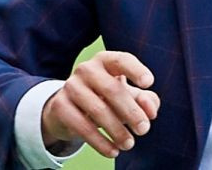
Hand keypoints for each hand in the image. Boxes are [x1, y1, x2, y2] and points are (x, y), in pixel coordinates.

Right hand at [40, 50, 160, 158]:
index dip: (136, 70)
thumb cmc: (108, 98)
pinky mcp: (60, 106)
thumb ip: (146, 100)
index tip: (149, 83)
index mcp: (106, 61)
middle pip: (112, 89)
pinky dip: (99, 141)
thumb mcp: (129, 96)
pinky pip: (82, 125)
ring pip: (97, 109)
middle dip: (131, 111)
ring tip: (129, 144)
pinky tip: (113, 151)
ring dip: (116, 130)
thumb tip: (151, 111)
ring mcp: (71, 86)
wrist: (70, 109)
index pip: (122, 60)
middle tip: (144, 130)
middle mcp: (87, 69)